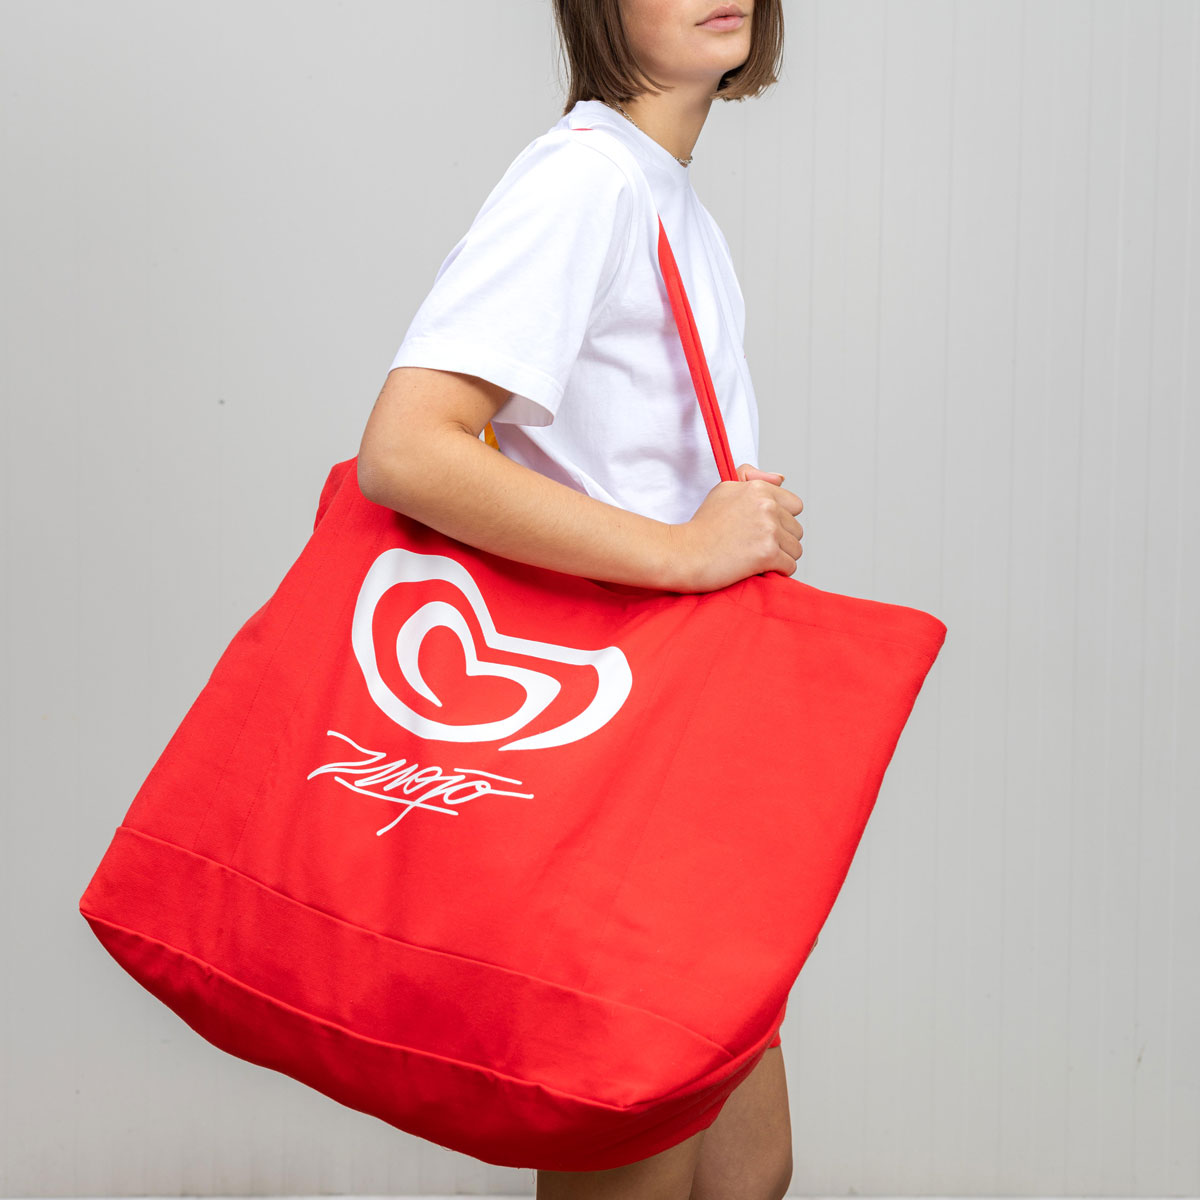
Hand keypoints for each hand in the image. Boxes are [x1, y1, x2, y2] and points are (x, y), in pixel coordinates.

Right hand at [665, 462, 804, 592]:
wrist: (683, 554)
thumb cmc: (702, 527)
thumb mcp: (723, 490)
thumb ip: (751, 477)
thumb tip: (781, 478)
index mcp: (758, 489)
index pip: (795, 505)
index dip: (781, 519)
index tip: (761, 528)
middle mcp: (767, 506)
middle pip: (797, 529)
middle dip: (781, 540)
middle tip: (753, 546)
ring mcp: (768, 529)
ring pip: (796, 549)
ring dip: (780, 557)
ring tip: (755, 558)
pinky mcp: (768, 553)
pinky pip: (790, 566)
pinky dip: (777, 571)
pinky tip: (757, 569)